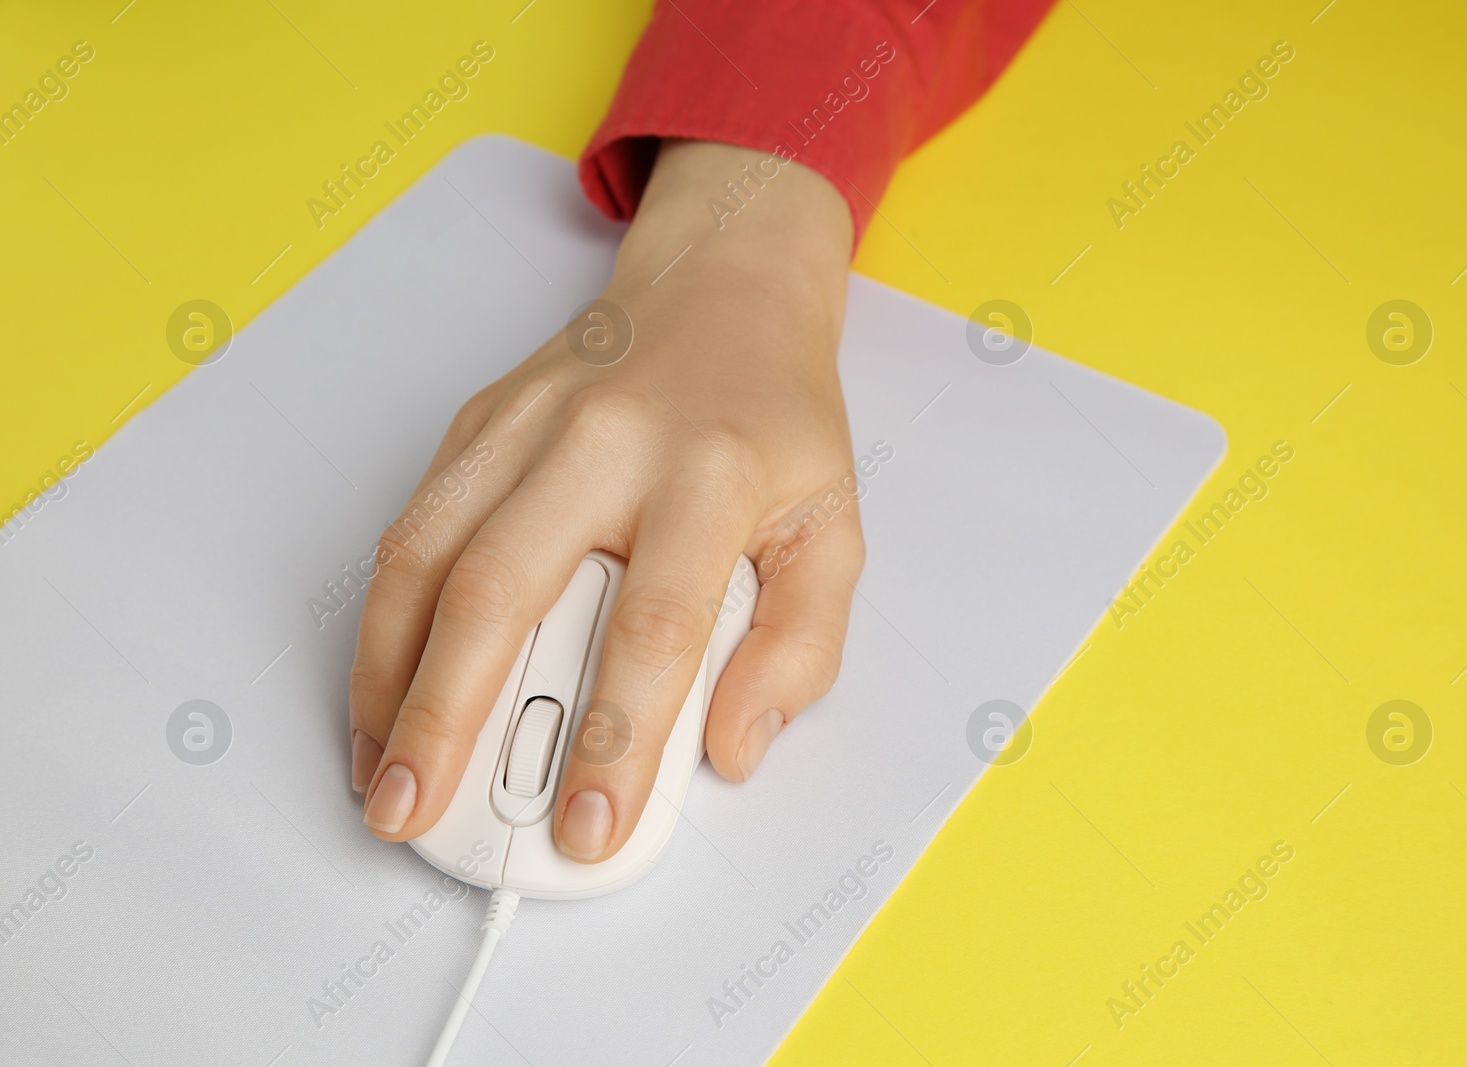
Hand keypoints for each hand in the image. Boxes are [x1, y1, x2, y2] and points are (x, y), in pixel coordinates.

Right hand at [349, 140, 863, 862]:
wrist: (721, 285)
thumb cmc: (774, 417)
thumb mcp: (835, 527)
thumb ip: (802, 647)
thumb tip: (731, 746)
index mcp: (711, 473)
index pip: (656, 626)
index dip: (617, 739)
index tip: (589, 827)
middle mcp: (604, 443)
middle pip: (499, 591)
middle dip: (444, 719)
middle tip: (416, 813)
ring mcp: (527, 424)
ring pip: (425, 558)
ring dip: (386, 676)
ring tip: (378, 771)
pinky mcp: (476, 421)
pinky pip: (410, 527)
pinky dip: (382, 619)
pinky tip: (380, 688)